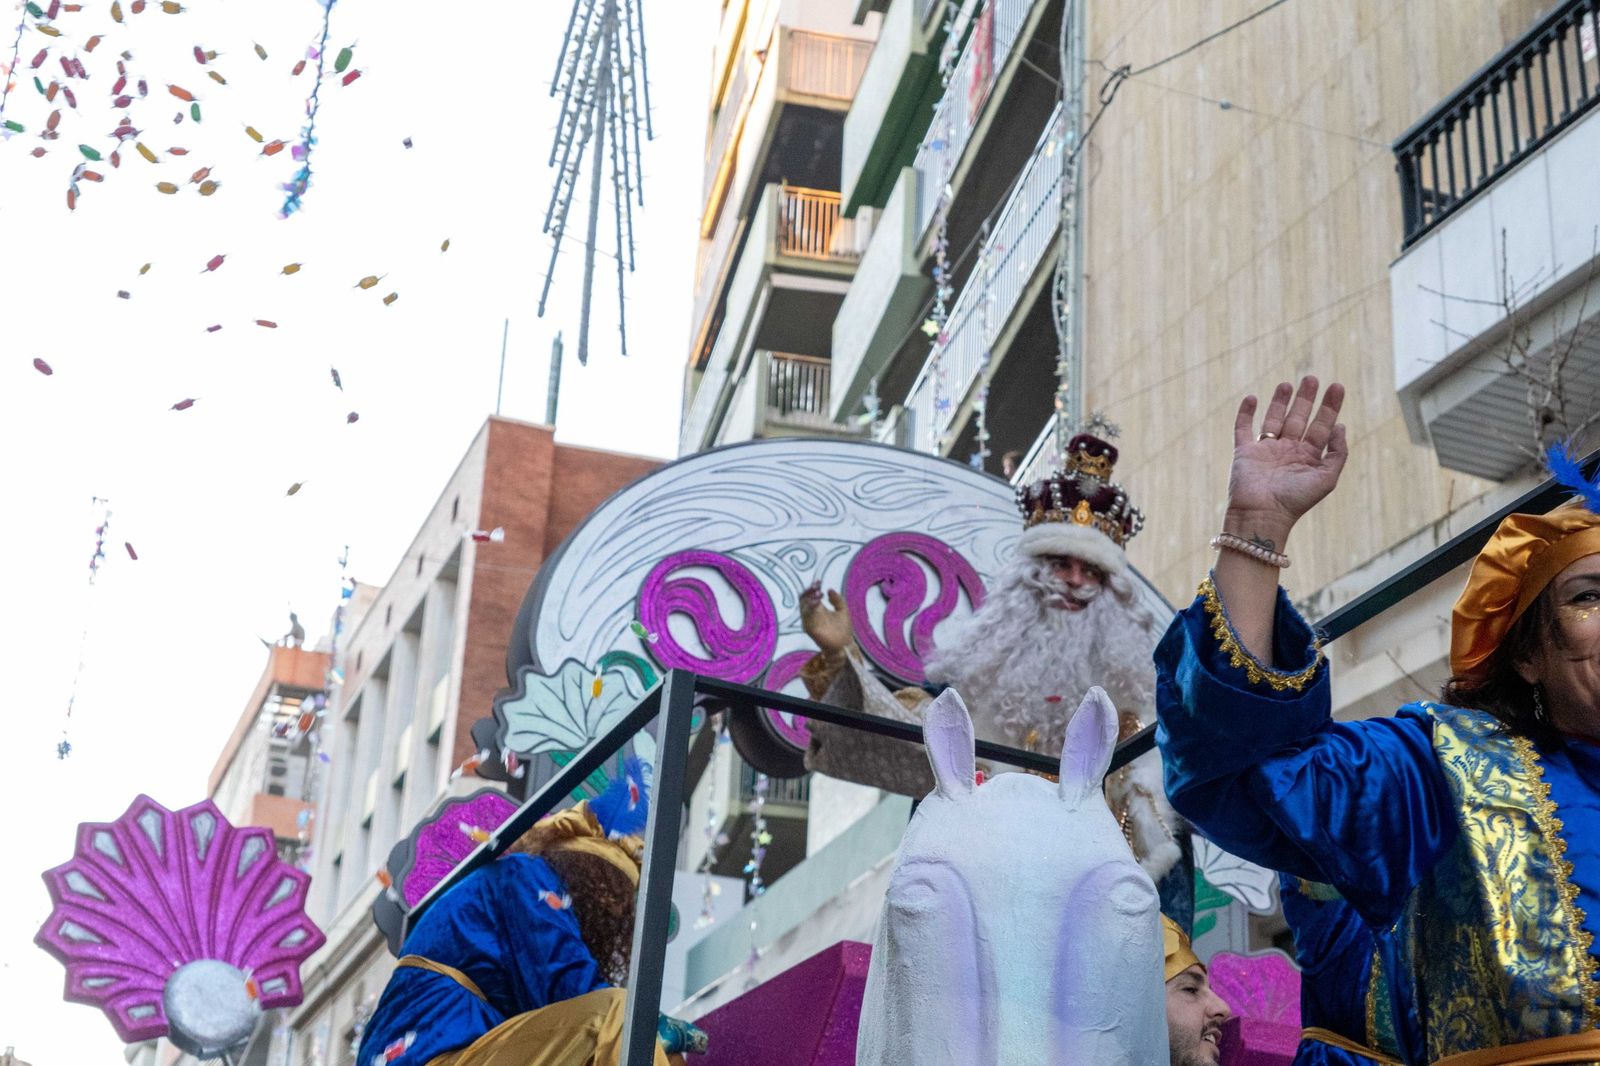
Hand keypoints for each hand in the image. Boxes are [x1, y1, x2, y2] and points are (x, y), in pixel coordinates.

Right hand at [800, 582, 854, 654]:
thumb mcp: (843, 610)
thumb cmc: (844, 630)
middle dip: (809, 591)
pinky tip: (817, 603)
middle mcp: (812, 614)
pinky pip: (806, 617)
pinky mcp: (809, 629)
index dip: (812, 588)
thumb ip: (837, 600)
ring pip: (803, 606)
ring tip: (818, 593)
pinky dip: (810, 608)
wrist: (845, 645)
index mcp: (819, 609)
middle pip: (803, 599)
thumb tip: (829, 589)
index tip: (818, 581)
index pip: (810, 596)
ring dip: (809, 598)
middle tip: (816, 586)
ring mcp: (809, 621)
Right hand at [1226, 376, 1347, 545]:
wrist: (1262, 515)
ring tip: (1287, 383)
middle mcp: (1287, 451)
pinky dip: (1246, 413)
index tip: (1337, 387)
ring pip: (1273, 419)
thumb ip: (1337, 453)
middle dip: (1306, 398)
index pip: (1321, 426)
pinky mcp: (1244, 452)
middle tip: (1312, 378)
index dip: (1330, 407)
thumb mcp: (1326, 479)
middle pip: (1299, 418)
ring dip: (1279, 401)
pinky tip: (1252, 398)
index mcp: (1307, 457)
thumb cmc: (1295, 501)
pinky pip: (1243, 428)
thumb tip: (1340, 427)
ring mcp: (1265, 450)